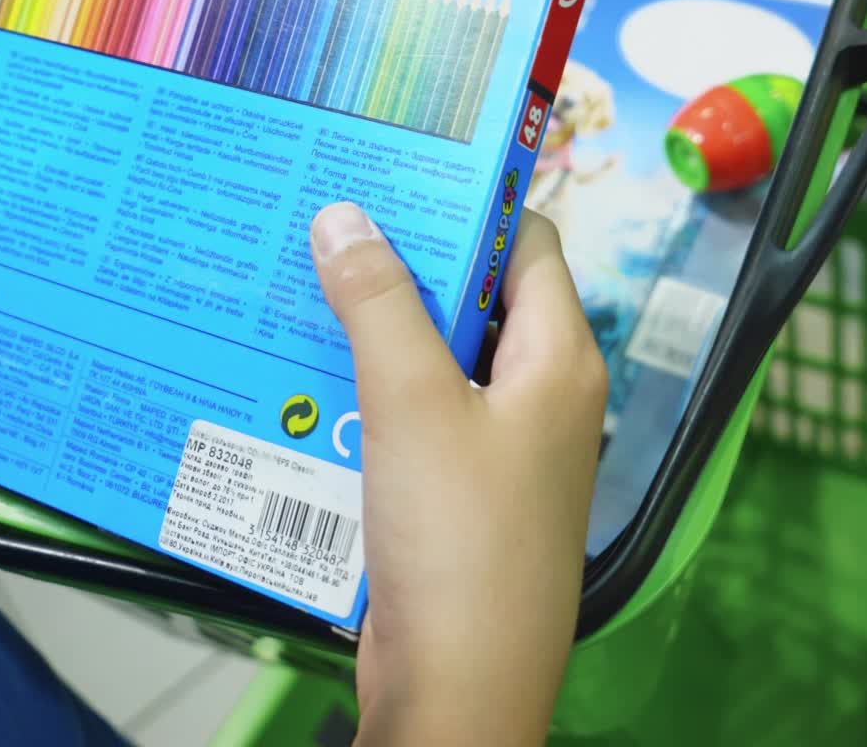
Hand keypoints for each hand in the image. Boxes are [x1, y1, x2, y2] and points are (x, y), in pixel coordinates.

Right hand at [310, 203, 606, 746]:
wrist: (460, 692)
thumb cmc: (460, 542)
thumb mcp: (411, 403)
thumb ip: (380, 303)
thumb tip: (347, 215)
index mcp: (559, 356)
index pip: (527, 241)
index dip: (470, 203)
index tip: (398, 174)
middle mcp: (542, 391)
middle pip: (479, 295)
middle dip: (408, 263)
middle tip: (332, 224)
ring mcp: (505, 443)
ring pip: (442, 355)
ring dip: (382, 326)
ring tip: (308, 285)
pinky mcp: (465, 486)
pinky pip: (421, 410)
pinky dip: (374, 385)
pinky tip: (312, 371)